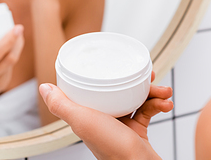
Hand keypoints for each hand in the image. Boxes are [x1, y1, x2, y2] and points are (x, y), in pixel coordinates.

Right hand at [0, 25, 24, 105]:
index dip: (7, 42)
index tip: (15, 28)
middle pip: (6, 60)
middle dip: (15, 43)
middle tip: (18, 28)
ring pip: (10, 65)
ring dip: (17, 49)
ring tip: (18, 35)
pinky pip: (9, 70)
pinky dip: (13, 57)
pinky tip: (15, 47)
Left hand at [39, 72, 172, 159]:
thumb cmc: (112, 149)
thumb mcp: (83, 121)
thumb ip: (62, 105)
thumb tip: (43, 87)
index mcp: (89, 114)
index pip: (95, 87)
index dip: (106, 73)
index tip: (118, 62)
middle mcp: (104, 119)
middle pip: (120, 90)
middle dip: (138, 81)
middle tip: (151, 74)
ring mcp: (121, 124)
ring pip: (138, 98)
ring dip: (154, 92)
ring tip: (165, 91)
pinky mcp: (137, 131)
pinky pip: (149, 111)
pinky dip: (159, 105)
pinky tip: (167, 104)